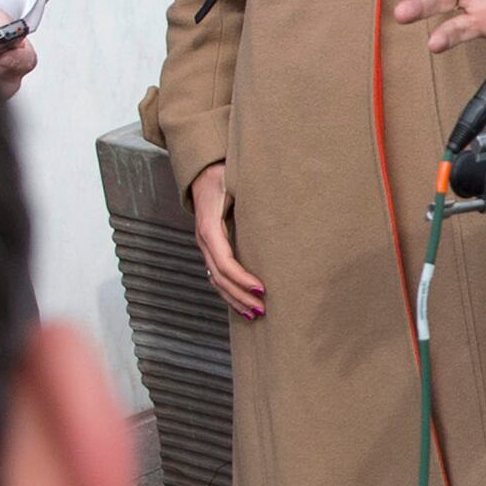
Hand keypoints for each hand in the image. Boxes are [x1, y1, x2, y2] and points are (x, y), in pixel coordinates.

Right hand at [189, 163, 265, 320]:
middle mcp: (204, 239)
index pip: (224, 260)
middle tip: (263, 308)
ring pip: (216, 281)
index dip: (241, 278)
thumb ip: (252, 192)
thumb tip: (281, 199)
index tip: (261, 289)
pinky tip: (243, 305)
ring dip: (235, 299)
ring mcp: (205, 246)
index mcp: (209, 226)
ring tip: (255, 313)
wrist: (203, 171)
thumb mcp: (235, 179)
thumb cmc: (224, 174)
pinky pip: (217, 276)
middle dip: (241, 295)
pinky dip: (229, 293)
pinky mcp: (211, 249)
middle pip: (220, 277)